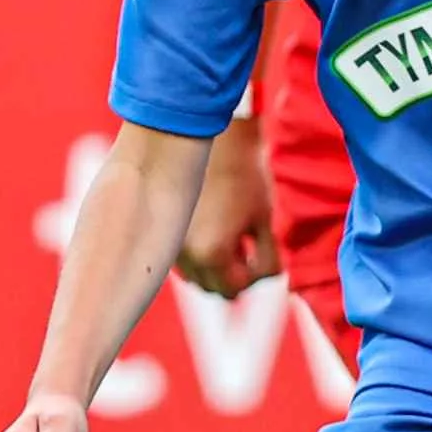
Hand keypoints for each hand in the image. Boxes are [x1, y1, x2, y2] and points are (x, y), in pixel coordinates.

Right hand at [173, 117, 281, 296]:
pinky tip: (210, 230)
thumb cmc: (244, 178)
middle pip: (214, 288)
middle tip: (248, 248)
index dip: (253, 275)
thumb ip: (267, 259)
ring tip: (229, 238)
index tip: (260, 252)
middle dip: (234, 275)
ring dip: (214, 269)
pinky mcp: (164, 234)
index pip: (236, 288)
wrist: (212, 142)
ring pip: (196, 277)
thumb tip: (265, 278)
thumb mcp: (264, 222)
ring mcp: (171, 246)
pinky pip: (183, 261)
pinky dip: (198, 257)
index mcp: (211, 255)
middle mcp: (185, 256)